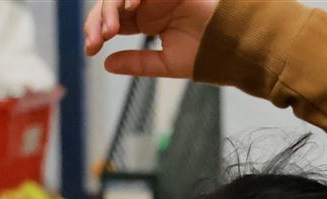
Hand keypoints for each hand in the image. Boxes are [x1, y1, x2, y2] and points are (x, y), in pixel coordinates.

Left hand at [84, 0, 219, 77]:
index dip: (96, 32)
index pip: (112, 21)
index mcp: (146, 21)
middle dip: (96, 21)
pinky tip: (128, 10)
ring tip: (108, 31)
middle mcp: (148, 5)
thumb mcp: (166, 63)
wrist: (234, 47)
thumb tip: (106, 64)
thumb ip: (137, 62)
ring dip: (109, 9)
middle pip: (110, 4)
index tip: (92, 51)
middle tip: (95, 42)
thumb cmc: (208, 56)